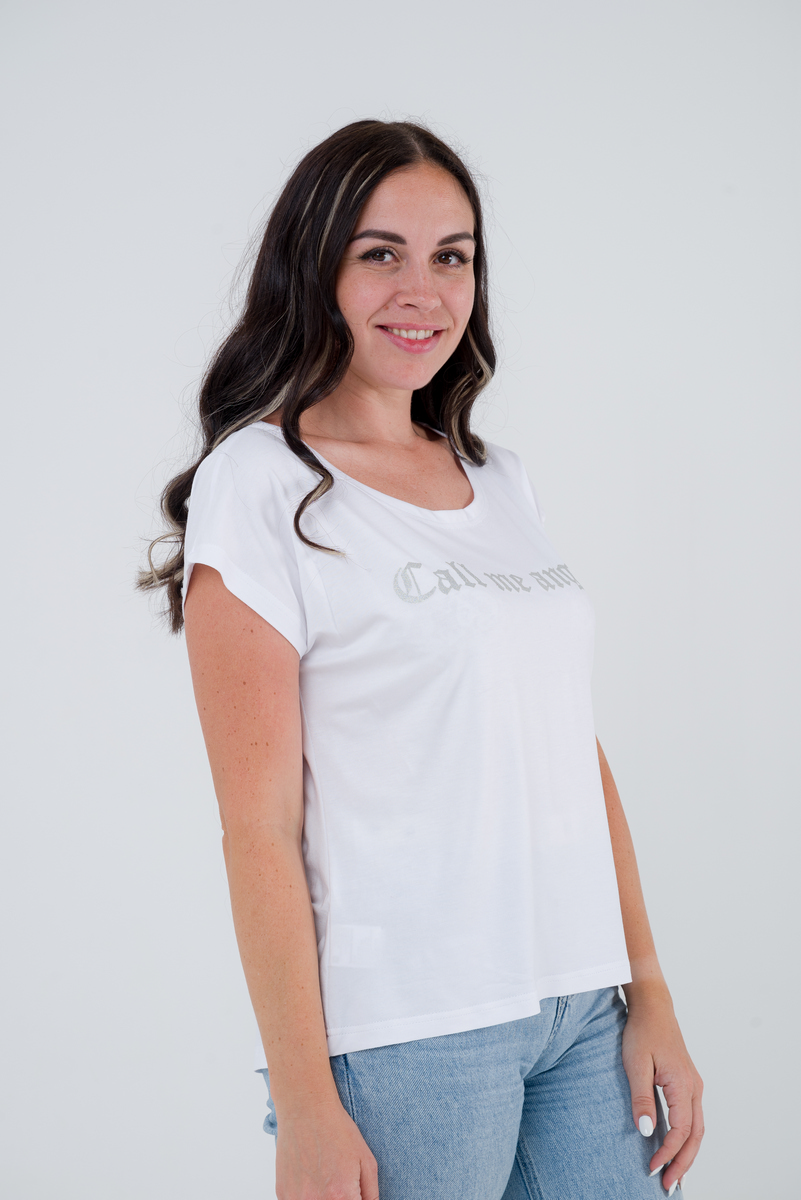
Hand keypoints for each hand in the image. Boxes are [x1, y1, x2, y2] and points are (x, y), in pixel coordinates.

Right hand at [274, 1099, 378, 1199]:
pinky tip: (310, 1177)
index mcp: (341, 1196)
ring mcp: (296, 1199)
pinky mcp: (282, 1193)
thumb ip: (371, 1195)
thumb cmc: (337, 1130)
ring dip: (322, 1199)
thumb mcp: (367, 1161)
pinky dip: (306, 1196)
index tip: (352, 1194)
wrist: (306, 1109)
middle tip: (339, 1184)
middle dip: (340, 1199)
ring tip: (325, 1179)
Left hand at [621, 985, 703, 1193]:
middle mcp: (694, 1088)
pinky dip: (686, 1138)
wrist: (652, 1005)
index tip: (653, 1169)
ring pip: (697, 1129)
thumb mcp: (636, 1064)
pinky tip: (675, 1148)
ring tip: (675, 1175)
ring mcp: (693, 1085)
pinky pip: (691, 1118)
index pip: (680, 1131)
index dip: (668, 1153)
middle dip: (683, 1163)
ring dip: (687, 1153)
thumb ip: (641, 1098)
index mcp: (683, 1085)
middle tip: (669, 1186)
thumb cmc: (642, 1031)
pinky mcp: (687, 1083)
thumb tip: (646, 1132)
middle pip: (695, 1136)